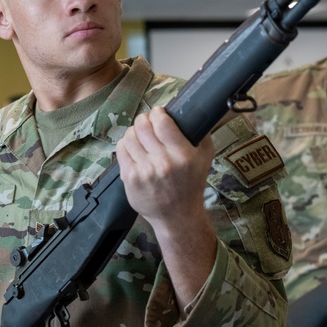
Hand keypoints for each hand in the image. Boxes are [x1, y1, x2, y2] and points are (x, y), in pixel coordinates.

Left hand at [116, 106, 214, 226]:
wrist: (177, 216)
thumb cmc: (191, 184)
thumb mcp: (205, 157)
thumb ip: (200, 133)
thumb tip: (189, 110)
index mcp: (183, 156)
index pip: (162, 123)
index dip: (158, 113)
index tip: (159, 113)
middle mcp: (163, 163)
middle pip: (143, 126)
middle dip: (145, 119)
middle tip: (148, 123)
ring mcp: (144, 171)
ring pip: (129, 135)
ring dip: (135, 132)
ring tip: (141, 137)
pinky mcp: (129, 178)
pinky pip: (121, 149)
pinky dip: (126, 144)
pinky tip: (135, 149)